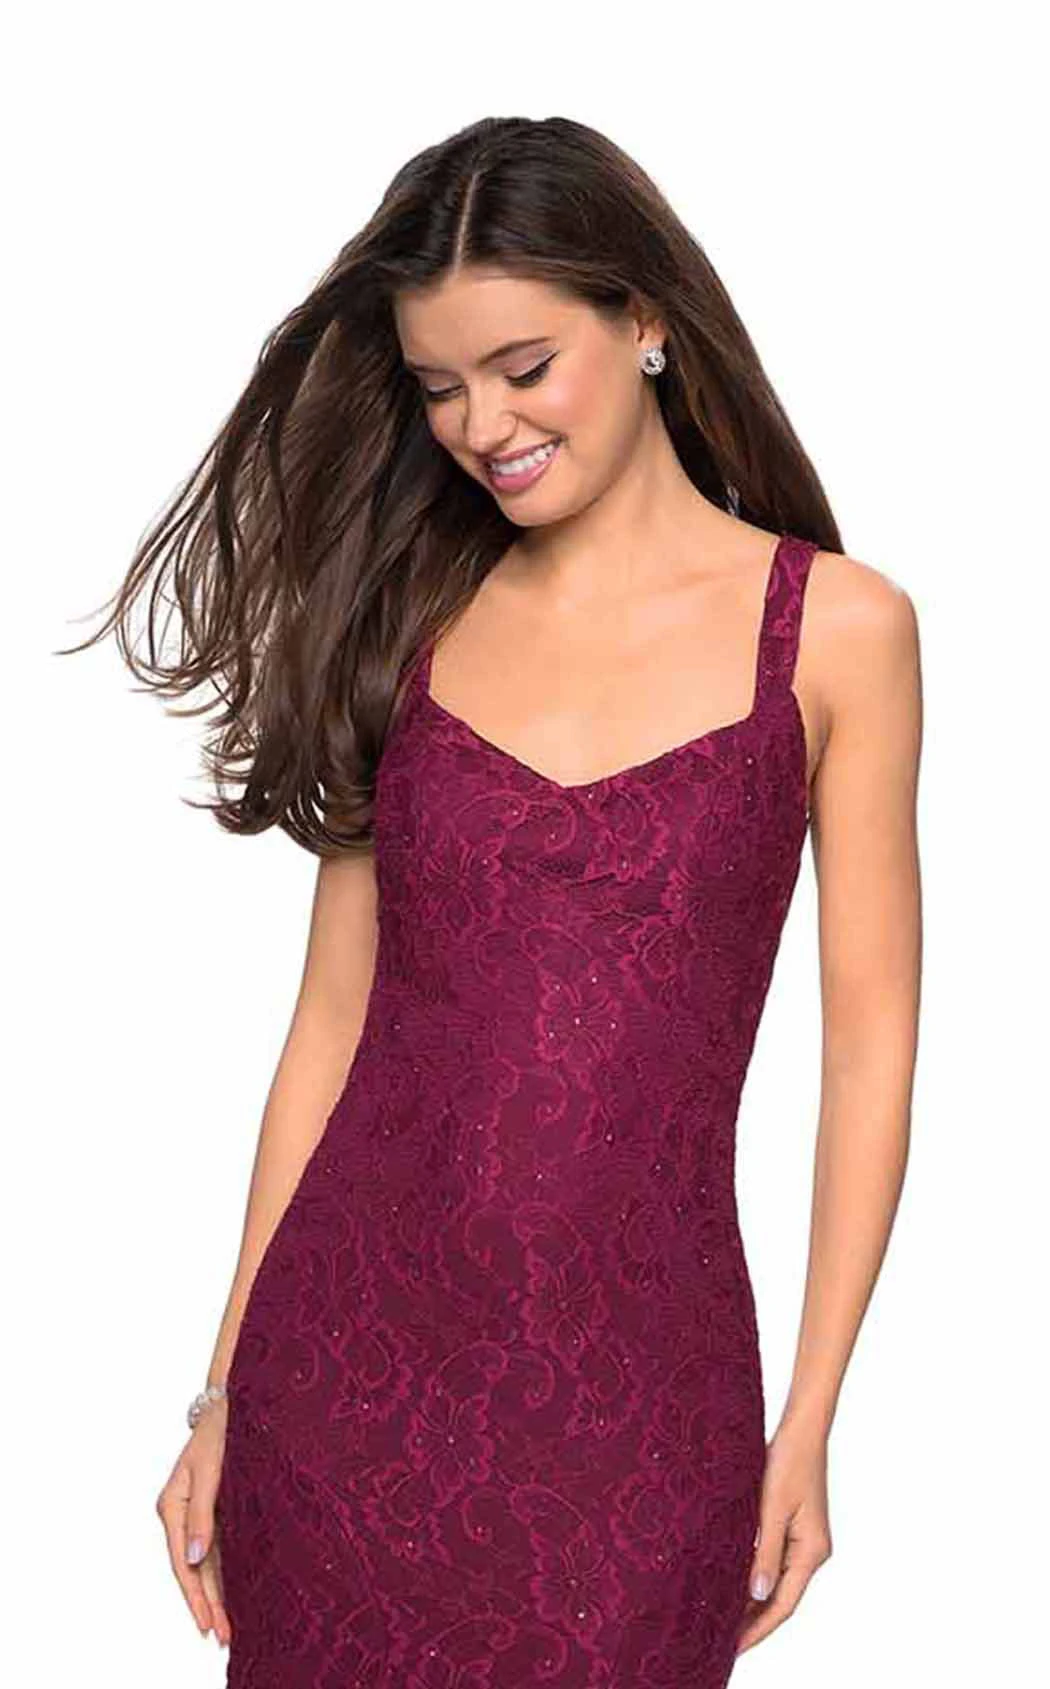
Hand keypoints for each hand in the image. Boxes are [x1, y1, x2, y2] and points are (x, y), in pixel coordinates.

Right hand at [155, 1400, 231, 1647]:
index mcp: (172, 1504)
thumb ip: (202, 1513)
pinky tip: (232, 1594)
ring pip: (206, 1563)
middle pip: (194, 1569)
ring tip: (227, 1628)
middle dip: (208, 1605)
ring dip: (216, 1595)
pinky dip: (224, 1573)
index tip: (207, 1624)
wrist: (236, 1400)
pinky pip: (218, 1549)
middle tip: (223, 1638)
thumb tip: (194, 1559)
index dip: (195, 1596)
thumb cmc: (223, 1428)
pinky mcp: (216, 1509)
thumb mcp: (211, 1467)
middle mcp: (182, 1513)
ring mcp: (198, 1513)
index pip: (183, 1562)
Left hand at [735, 1413, 832, 1654]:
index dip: (758, 1629)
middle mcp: (811, 1551)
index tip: (733, 1649)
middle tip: (720, 1641)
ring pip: (776, 1580)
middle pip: (781, 1597)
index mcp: (811, 1552)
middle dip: (753, 1620)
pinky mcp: (794, 1527)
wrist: (802, 1430)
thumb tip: (757, 1595)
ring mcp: (804, 1540)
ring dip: (752, 1599)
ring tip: (722, 1618)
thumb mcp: (772, 1508)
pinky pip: (774, 1561)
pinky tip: (733, 1581)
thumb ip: (765, 1552)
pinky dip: (754, 1574)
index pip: (783, 1604)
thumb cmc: (789, 1462)